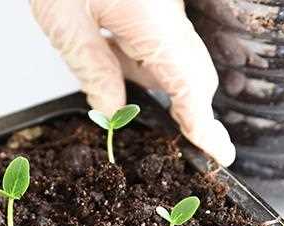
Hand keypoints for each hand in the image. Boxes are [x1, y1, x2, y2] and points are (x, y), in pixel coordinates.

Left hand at [32, 0, 234, 165]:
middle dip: (184, 107)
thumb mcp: (64, 20)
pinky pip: (159, 36)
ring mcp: (164, 4)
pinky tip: (110, 50)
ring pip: (174, 56)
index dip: (203, 124)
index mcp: (152, 21)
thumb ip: (92, 68)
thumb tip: (112, 109)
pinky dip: (140, 55)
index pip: (189, 85)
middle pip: (191, 72)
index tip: (219, 154)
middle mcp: (167, 13)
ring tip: (111, 74)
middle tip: (185, 140)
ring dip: (151, 78)